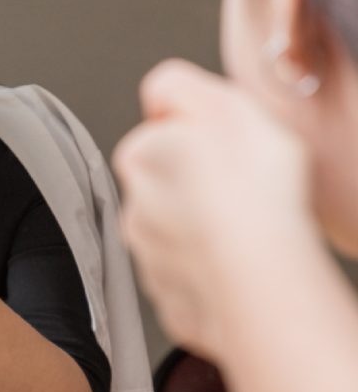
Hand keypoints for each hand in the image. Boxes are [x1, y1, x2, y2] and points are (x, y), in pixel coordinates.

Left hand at [113, 59, 311, 355]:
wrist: (259, 274)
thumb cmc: (250, 189)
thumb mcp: (220, 104)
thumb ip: (176, 86)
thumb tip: (157, 94)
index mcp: (140, 158)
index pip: (160, 138)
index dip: (198, 140)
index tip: (226, 149)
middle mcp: (134, 211)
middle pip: (167, 191)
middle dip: (197, 190)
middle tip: (241, 191)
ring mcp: (151, 262)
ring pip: (178, 239)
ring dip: (204, 234)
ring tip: (245, 232)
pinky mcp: (174, 305)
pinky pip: (195, 285)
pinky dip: (213, 277)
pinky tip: (240, 266)